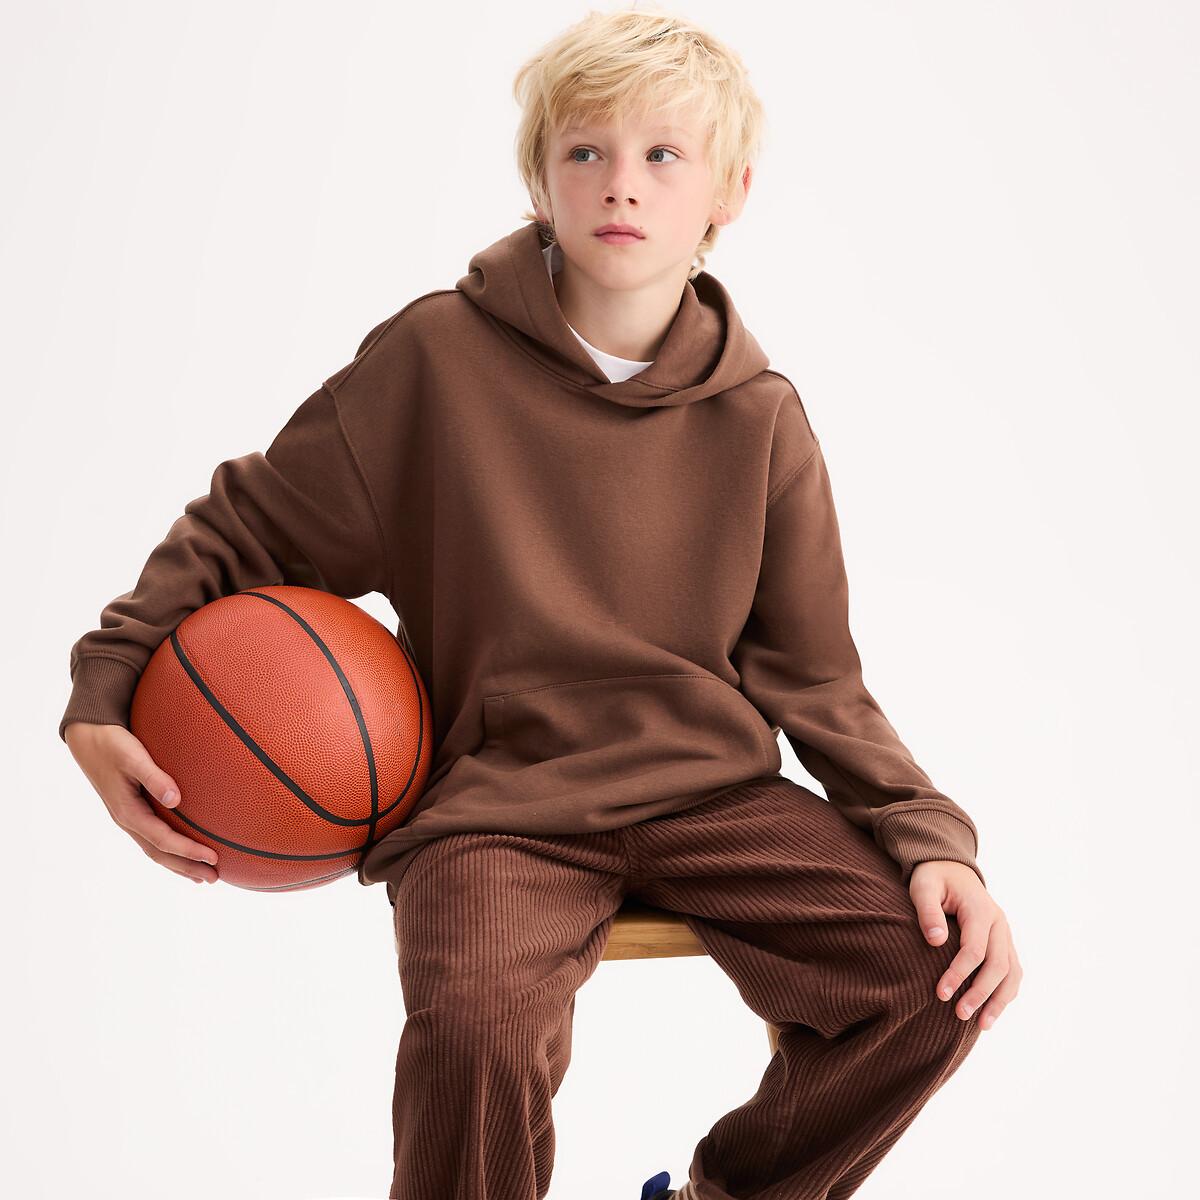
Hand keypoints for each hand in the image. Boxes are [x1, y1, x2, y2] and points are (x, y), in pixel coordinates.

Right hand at [64, 722, 219, 884]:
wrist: (88, 737)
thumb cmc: (113, 745)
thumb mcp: (133, 757)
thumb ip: (154, 778)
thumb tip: (176, 800)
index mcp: (128, 812)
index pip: (163, 840)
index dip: (188, 851)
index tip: (213, 857)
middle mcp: (128, 820)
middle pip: (160, 853)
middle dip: (187, 867)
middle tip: (214, 878)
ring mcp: (129, 818)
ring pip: (155, 849)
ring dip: (179, 864)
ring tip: (202, 876)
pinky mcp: (132, 811)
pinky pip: (153, 837)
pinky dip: (170, 850)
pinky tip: (183, 852)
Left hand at [909, 860, 1020, 1029]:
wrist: (951, 868)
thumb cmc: (933, 879)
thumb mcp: (923, 886)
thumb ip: (928, 910)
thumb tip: (936, 941)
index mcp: (980, 909)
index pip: (974, 949)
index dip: (959, 974)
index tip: (940, 994)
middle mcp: (999, 923)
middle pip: (997, 965)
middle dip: (980, 993)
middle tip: (959, 1015)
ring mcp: (1005, 934)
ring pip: (1011, 972)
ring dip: (999, 1000)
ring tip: (983, 1026)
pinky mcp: (1004, 943)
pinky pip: (1012, 971)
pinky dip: (1006, 993)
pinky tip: (993, 1012)